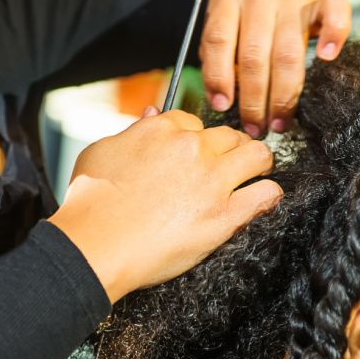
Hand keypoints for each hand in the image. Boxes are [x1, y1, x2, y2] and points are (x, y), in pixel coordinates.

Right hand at [48, 110, 280, 303]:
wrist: (95, 246)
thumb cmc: (90, 202)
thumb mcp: (101, 151)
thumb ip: (132, 130)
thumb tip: (150, 112)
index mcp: (162, 129)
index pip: (194, 121)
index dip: (196, 138)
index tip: (196, 152)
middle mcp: (192, 148)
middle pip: (230, 135)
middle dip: (231, 146)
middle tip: (230, 161)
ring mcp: (212, 181)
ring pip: (258, 156)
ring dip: (259, 163)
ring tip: (256, 173)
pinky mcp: (224, 216)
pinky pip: (266, 195)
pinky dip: (269, 195)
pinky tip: (265, 198)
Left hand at [200, 0, 351, 137]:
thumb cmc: (245, 12)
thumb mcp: (222, 24)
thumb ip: (217, 56)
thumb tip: (223, 100)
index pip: (219, 42)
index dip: (218, 78)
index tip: (222, 107)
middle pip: (254, 56)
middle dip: (254, 100)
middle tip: (254, 127)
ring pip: (287, 54)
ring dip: (283, 96)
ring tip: (279, 122)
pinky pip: (334, 12)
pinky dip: (333, 34)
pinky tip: (326, 57)